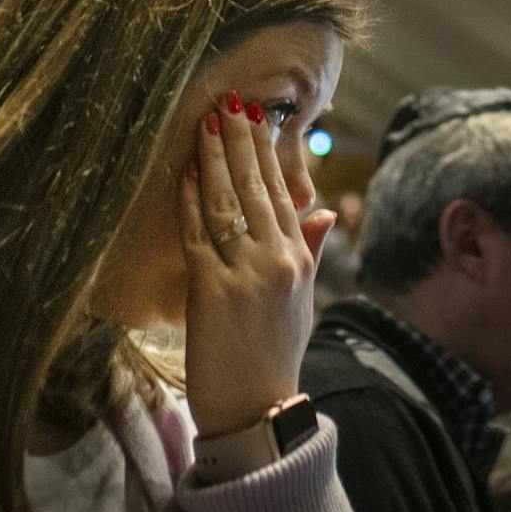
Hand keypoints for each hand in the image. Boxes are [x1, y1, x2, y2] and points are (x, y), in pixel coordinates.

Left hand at [177, 92, 338, 437]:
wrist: (256, 411)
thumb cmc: (277, 356)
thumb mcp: (302, 300)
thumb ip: (312, 250)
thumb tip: (326, 210)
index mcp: (298, 259)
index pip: (280, 191)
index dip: (264, 151)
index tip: (254, 116)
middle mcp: (276, 259)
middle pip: (254, 187)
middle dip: (239, 141)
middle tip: (227, 100)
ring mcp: (244, 273)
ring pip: (226, 202)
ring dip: (213, 159)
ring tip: (205, 123)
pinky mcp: (211, 290)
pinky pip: (198, 234)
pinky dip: (189, 200)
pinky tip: (183, 173)